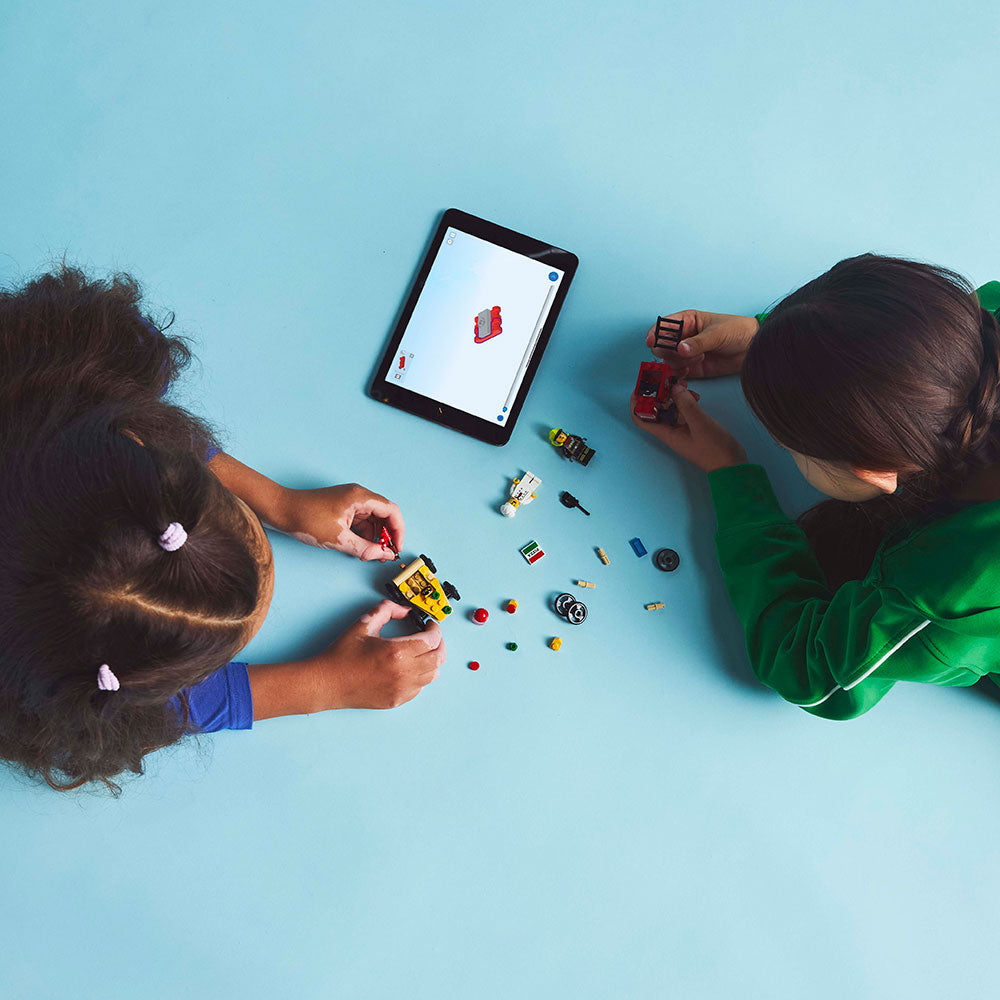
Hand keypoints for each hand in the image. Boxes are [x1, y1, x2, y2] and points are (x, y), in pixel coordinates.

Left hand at [281, 483, 404, 560]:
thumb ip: (364, 548)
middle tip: (385, 554)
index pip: (391, 511)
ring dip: (375, 537)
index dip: (398, 530)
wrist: (281, 510)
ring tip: (371, 554)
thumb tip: (383, 555)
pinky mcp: (343, 508)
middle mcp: (358, 496)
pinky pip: (361, 521)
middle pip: (384, 515)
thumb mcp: (337, 539)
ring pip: (373, 519)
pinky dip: (364, 534)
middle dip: (387, 535)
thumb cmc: (305, 518)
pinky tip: (360, 547)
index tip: (397, 547)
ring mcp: (350, 501)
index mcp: (360, 497)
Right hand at [311, 601, 445, 709]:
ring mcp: (401, 689)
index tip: (429, 625)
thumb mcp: (364, 623)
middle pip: (438, 658)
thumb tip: (405, 610)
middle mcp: (403, 673)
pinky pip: (420, 688)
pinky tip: (409, 668)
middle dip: (439, 644)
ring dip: (431, 661)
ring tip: (421, 652)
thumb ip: (387, 609)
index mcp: (397, 652)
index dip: (435, 629)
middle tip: (431, 637)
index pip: (432, 640)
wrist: (328, 682)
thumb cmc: (343, 654)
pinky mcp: (397, 700)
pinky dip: (421, 676)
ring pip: (432, 675)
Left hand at [631, 384, 746, 472]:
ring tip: (684, 385)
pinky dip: (685, 402)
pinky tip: (694, 396)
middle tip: (665, 380)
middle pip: (654, 410)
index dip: (637, 402)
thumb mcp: (699, 423)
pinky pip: (683, 412)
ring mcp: (681, 430)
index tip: (641, 387)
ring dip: (673, 396)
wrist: (731, 465)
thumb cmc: (715, 450)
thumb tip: (673, 388)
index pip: (641, 418)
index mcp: (666, 434)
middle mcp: (670, 432)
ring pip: (670, 408)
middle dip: (658, 393)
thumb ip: (685, 404)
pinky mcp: (692, 427)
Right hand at [646, 310, 758, 377]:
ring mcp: (686, 353)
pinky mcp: (691, 367)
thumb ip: (698, 342)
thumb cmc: (737, 331)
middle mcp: (682, 337)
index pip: (663, 326)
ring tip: (697, 359)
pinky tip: (689, 370)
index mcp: (686, 321)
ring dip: (677, 362)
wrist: (752, 347)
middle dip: (667, 351)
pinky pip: (676, 372)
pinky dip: (678, 373)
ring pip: (667, 360)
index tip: (652, 341)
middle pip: (661, 345)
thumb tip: (680, 349)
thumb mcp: (717, 333)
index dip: (655, 333)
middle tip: (683, 353)